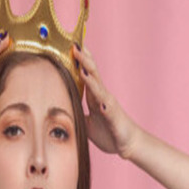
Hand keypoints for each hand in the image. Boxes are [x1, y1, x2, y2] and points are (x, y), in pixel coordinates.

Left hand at [71, 43, 141, 158]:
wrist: (127, 146)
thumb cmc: (108, 133)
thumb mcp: (86, 123)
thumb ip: (76, 114)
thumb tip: (60, 111)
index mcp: (94, 98)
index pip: (85, 75)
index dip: (77, 61)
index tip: (69, 45)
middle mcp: (101, 96)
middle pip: (91, 73)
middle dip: (83, 58)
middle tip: (73, 43)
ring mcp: (108, 104)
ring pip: (97, 84)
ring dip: (89, 70)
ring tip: (80, 57)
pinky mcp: (113, 115)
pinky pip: (105, 103)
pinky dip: (98, 94)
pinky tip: (92, 85)